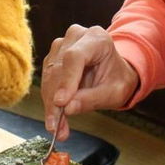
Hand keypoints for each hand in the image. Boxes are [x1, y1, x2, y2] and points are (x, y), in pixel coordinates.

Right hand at [41, 24, 139, 139]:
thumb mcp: (115, 92)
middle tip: (56, 126)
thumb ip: (93, 99)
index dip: (66, 80)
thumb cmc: (118, 79)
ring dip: (50, 103)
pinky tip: (54, 118)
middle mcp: (76, 37)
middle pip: (59, 67)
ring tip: (57, 127)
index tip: (61, 103)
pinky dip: (49, 101)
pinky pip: (46, 80)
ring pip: (49, 75)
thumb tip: (68, 108)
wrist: (115, 73)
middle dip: (56, 99)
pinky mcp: (53, 57)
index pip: (75, 57)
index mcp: (97, 38)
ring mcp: (61, 45)